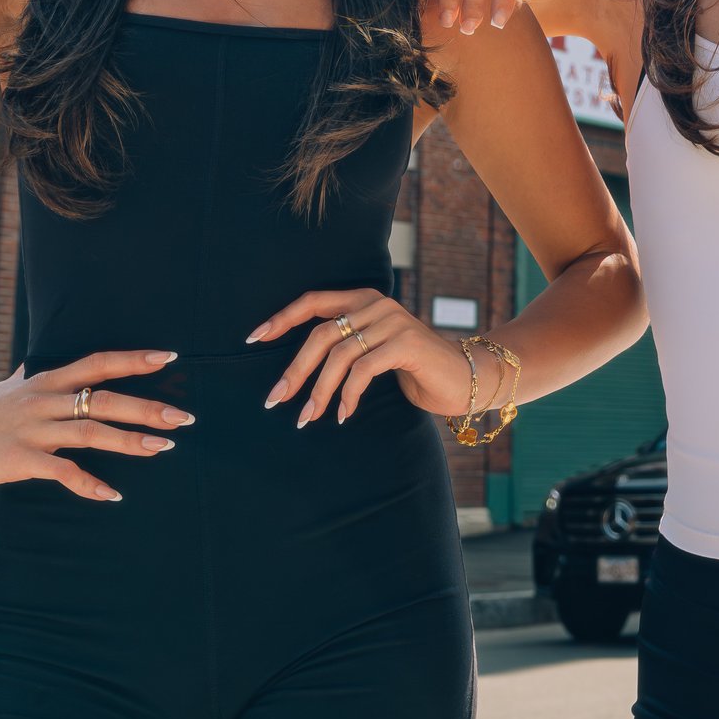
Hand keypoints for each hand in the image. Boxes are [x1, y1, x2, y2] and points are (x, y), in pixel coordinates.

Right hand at [0, 351, 191, 500]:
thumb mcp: (12, 386)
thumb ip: (36, 373)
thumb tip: (44, 360)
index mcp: (47, 380)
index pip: (98, 363)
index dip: (134, 359)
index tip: (171, 358)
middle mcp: (45, 400)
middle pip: (105, 399)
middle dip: (148, 407)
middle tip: (185, 417)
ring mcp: (33, 429)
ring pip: (91, 432)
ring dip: (130, 441)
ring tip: (163, 448)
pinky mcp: (19, 459)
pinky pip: (62, 471)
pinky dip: (89, 483)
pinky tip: (113, 495)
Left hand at [250, 289, 473, 424]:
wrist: (465, 377)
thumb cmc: (414, 370)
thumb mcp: (374, 352)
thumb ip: (346, 348)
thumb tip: (297, 372)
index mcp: (364, 299)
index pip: (314, 301)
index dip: (282, 318)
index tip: (253, 339)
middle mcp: (376, 304)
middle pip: (321, 333)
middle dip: (295, 370)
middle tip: (275, 399)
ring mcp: (393, 321)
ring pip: (339, 354)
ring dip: (319, 390)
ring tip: (307, 418)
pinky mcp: (406, 344)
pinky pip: (363, 369)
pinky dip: (348, 395)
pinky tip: (344, 415)